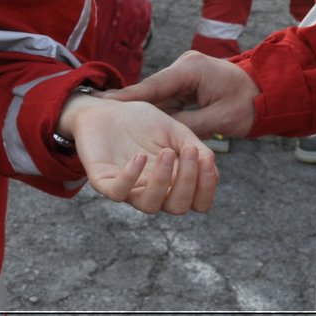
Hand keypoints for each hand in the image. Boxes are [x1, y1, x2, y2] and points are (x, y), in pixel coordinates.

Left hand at [61, 93, 217, 213]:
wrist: (106, 108)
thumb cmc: (142, 122)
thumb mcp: (176, 130)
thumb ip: (195, 148)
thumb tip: (211, 167)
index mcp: (173, 182)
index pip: (197, 202)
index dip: (206, 188)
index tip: (207, 159)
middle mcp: (153, 190)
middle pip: (177, 207)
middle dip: (188, 182)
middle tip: (190, 151)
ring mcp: (129, 188)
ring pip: (149, 206)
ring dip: (163, 182)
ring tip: (167, 152)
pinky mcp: (104, 182)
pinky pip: (118, 193)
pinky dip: (131, 178)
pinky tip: (139, 157)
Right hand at [105, 51, 260, 137]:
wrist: (269, 90)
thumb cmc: (249, 103)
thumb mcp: (219, 119)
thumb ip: (188, 126)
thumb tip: (161, 135)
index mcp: (190, 70)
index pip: (153, 85)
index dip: (127, 96)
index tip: (103, 102)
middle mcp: (184, 68)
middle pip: (152, 90)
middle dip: (130, 104)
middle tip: (99, 112)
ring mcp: (186, 74)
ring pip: (158, 96)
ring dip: (143, 109)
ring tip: (112, 118)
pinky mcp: (188, 83)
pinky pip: (169, 98)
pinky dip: (159, 110)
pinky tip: (139, 121)